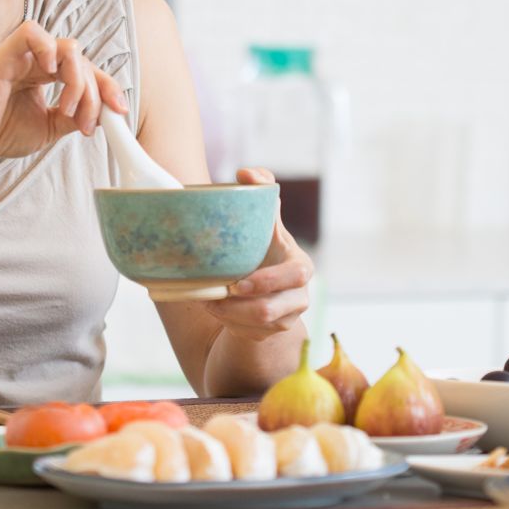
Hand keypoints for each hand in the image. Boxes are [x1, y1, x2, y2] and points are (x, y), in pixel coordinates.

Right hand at [0, 20, 128, 165]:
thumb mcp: (49, 127)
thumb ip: (74, 116)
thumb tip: (105, 113)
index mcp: (45, 73)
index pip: (86, 70)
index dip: (107, 87)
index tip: (120, 110)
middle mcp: (35, 60)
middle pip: (83, 59)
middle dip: (95, 91)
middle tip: (88, 122)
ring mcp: (21, 55)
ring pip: (67, 48)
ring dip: (78, 79)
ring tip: (68, 109)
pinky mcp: (4, 55)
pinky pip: (32, 32)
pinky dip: (48, 49)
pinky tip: (51, 76)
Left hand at [201, 168, 312, 341]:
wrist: (259, 278)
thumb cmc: (263, 242)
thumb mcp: (264, 217)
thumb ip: (261, 188)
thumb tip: (245, 173)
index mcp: (300, 267)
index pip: (296, 277)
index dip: (269, 281)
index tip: (238, 283)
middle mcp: (299, 295)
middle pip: (274, 311)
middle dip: (242, 307)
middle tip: (216, 296)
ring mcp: (287, 318)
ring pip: (258, 326)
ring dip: (229, 315)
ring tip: (207, 301)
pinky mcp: (271, 333)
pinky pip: (249, 335)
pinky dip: (228, 324)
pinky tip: (214, 309)